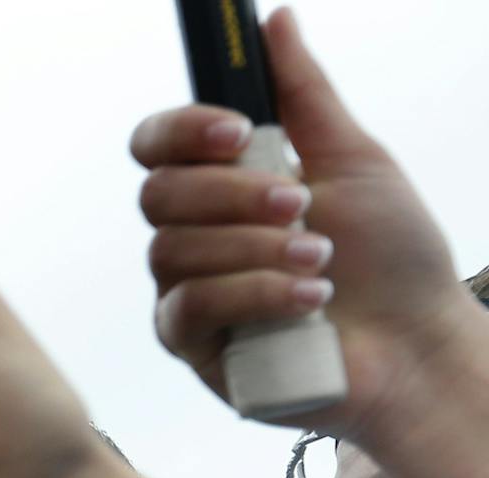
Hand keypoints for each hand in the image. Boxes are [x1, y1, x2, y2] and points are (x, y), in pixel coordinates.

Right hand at [132, 8, 475, 450]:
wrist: (416, 344)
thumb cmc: (391, 258)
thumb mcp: (353, 159)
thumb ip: (305, 95)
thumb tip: (275, 21)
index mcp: (222, 188)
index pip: (157, 147)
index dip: (183, 132)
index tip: (240, 132)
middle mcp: (193, 238)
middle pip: (157, 196)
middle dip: (232, 196)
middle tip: (300, 205)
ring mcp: (187, 295)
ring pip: (172, 252)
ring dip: (254, 249)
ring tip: (320, 258)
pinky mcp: (195, 348)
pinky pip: (190, 308)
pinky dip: (254, 294)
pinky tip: (309, 297)